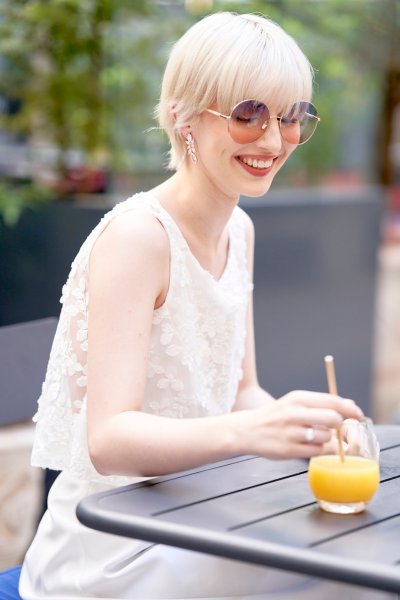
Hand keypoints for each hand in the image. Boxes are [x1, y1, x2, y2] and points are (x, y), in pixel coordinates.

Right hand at [234, 390, 363, 459]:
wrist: (248, 430)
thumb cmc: (277, 416)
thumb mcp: (295, 402)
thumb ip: (321, 403)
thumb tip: (350, 405)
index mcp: (297, 398)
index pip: (332, 401)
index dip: (350, 409)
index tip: (358, 415)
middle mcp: (294, 413)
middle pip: (333, 419)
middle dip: (338, 425)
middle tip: (332, 427)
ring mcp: (291, 432)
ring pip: (326, 437)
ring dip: (325, 438)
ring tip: (312, 436)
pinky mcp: (289, 449)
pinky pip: (317, 452)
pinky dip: (317, 450)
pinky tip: (306, 445)